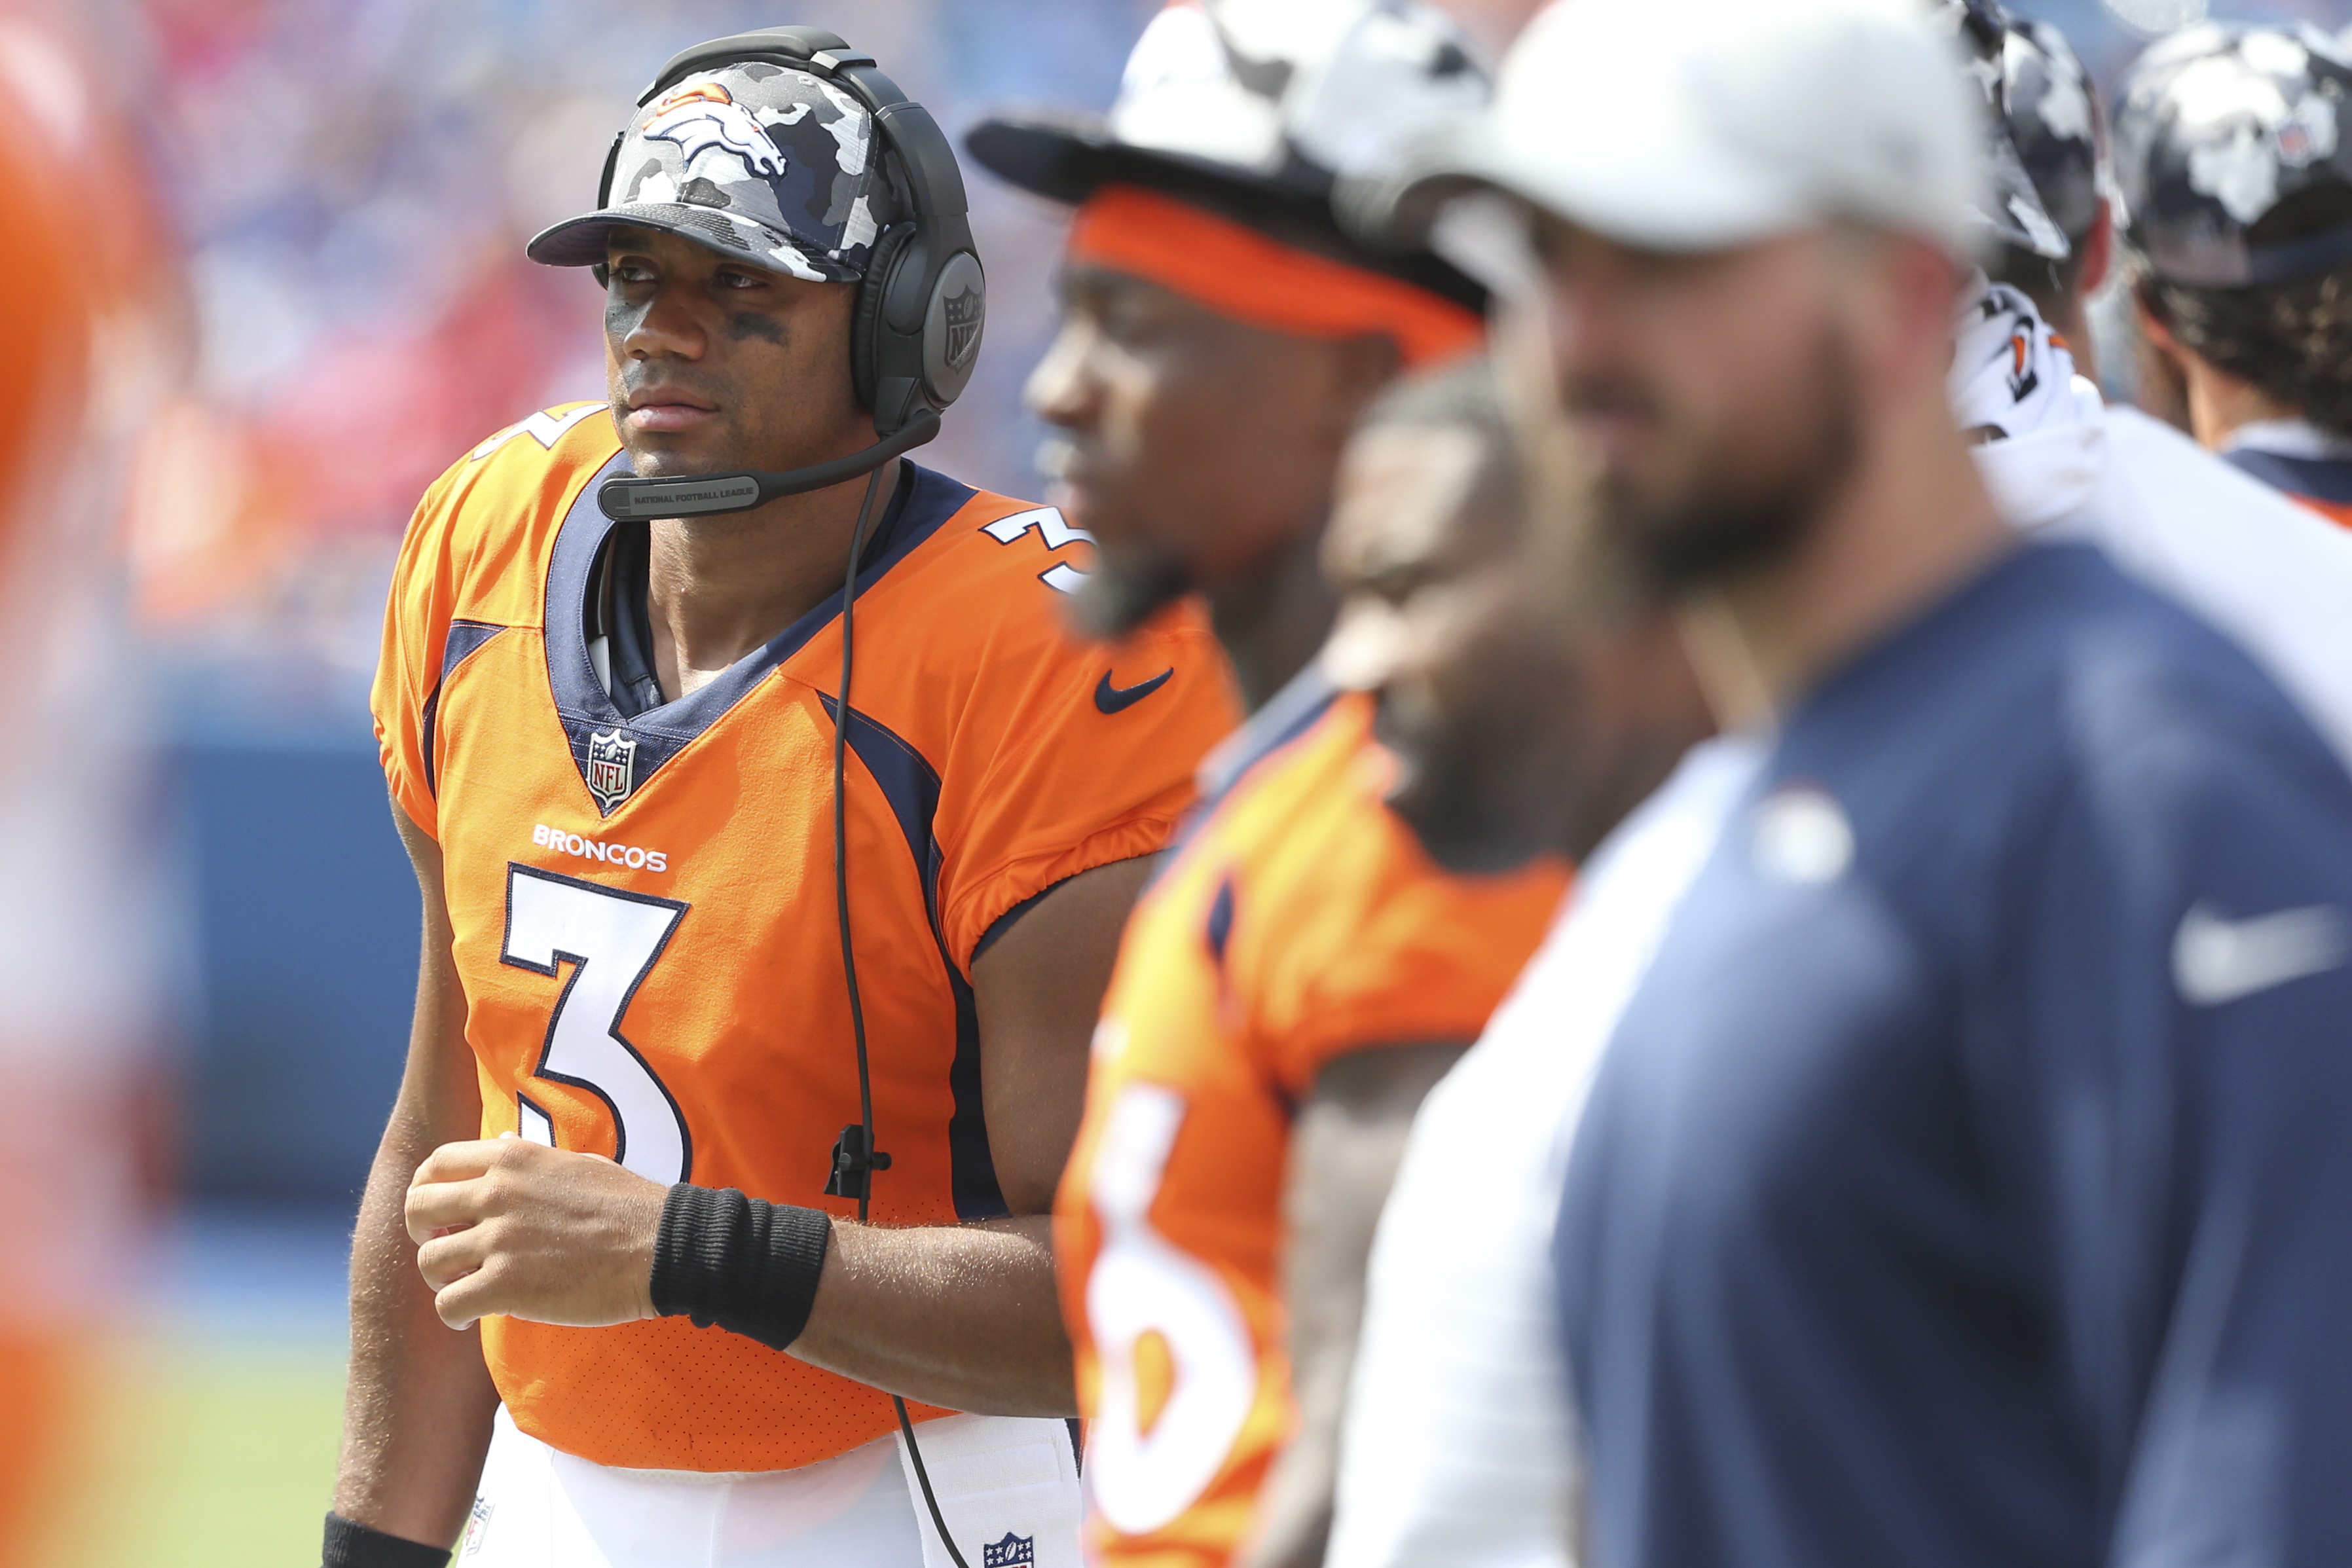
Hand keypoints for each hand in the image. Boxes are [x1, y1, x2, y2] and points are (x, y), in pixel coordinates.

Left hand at [404, 1136, 663, 1329]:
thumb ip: (529, 1157)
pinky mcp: (507, 1285)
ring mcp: (500, 1239)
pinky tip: (473, 1318)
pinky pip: (448, 1305)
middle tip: (445, 1251)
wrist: (661, 1247)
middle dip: (423, 1234)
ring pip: (428, 1262)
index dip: (428, 1190)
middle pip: (417, 1208)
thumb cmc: (627, 1206)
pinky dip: (454, 1316)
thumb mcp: (575, 1162)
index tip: (443, 1213)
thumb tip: (500, 1141)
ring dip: (441, 1280)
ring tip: (465, 1288)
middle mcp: (498, 1192)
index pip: (436, 1163)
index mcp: (514, 1159)